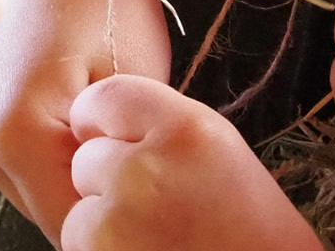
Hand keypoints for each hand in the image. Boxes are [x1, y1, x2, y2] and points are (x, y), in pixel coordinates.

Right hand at [0, 0, 172, 241]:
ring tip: (114, 137)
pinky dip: (54, 159)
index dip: (123, 223)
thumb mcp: (133, 92)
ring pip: (34, 192)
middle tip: (144, 174)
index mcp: (12, 133)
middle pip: (50, 214)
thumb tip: (120, 213)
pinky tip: (84, 121)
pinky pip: (19, 164)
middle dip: (98, 204)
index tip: (156, 206)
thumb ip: (121, 168)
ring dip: (75, 182)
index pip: (76, 226)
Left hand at [63, 75, 320, 250]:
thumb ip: (163, 131)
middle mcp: (148, 167)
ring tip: (156, 241)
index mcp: (187, 130)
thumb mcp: (221, 155)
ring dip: (102, 227)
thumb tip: (104, 129)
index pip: (105, 97)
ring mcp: (120, 218)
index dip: (102, 125)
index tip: (112, 142)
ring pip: (79, 209)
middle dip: (106, 184)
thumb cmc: (255, 233)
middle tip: (156, 210)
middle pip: (87, 158)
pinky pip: (80, 244)